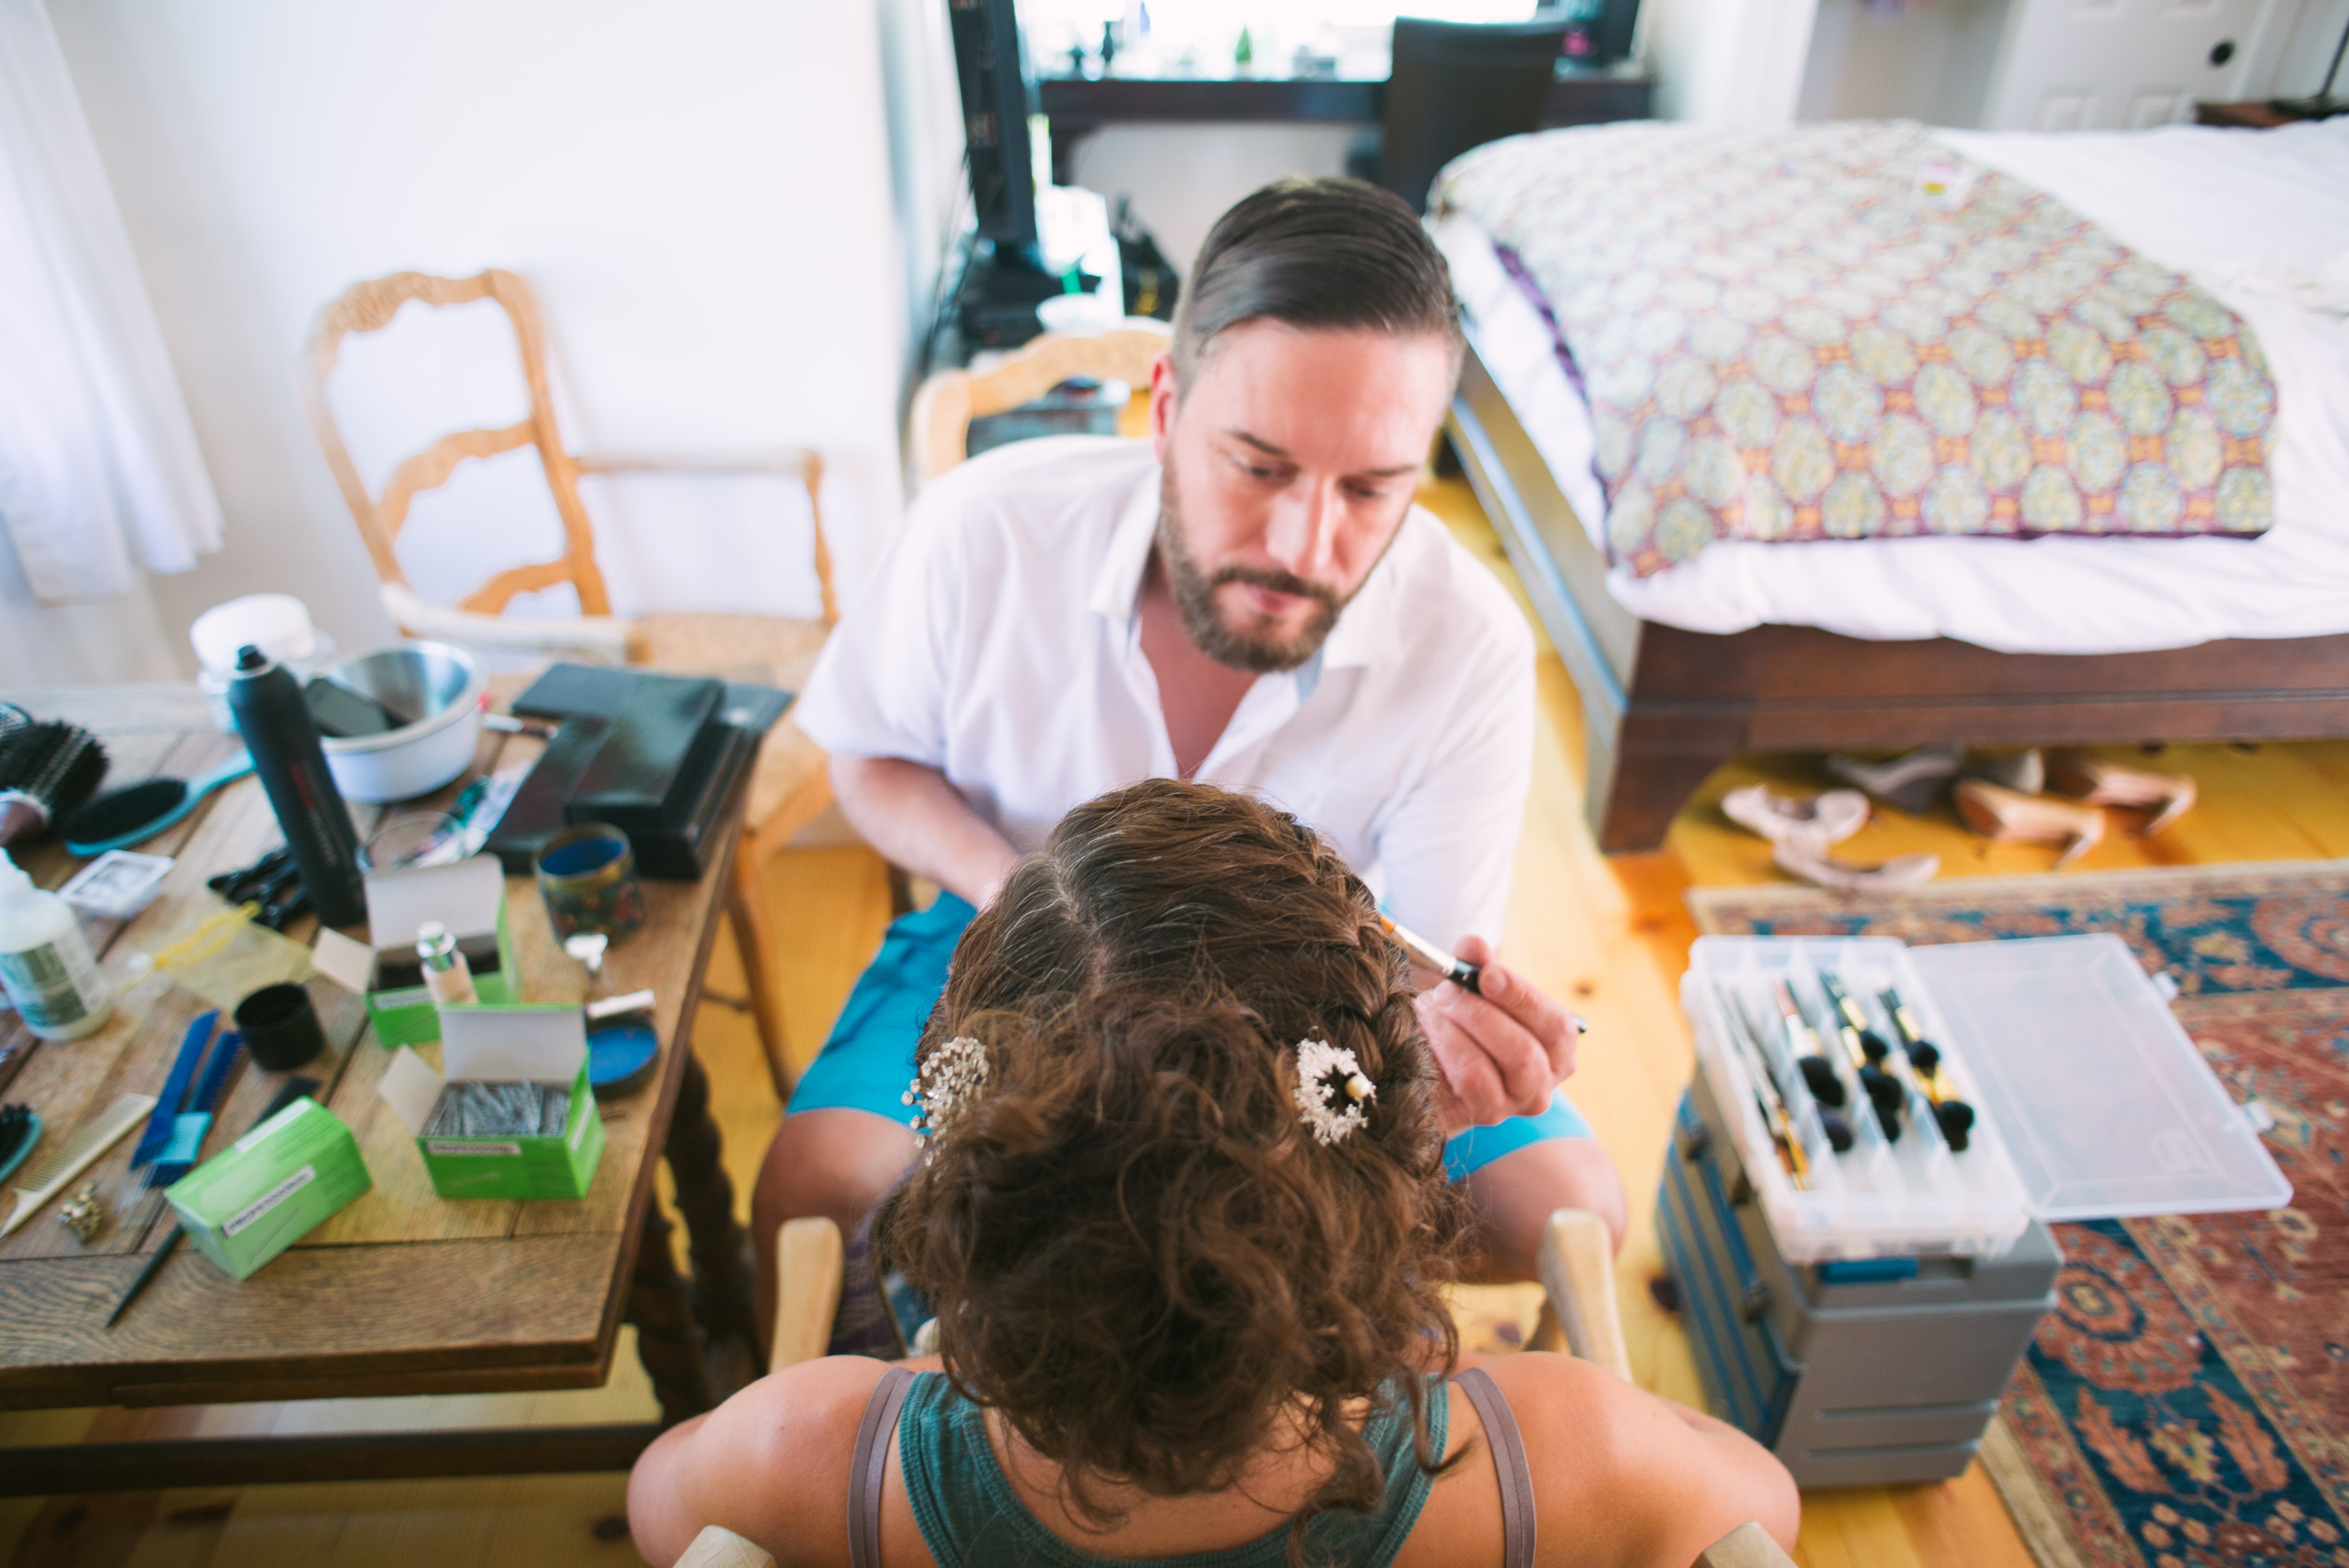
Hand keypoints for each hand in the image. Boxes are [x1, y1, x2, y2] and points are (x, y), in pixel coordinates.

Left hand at [1415, 935, 1581, 1137]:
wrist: (1427, 1053)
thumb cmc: (1462, 1018)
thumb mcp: (1471, 987)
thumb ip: (1476, 965)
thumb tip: (1473, 943)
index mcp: (1556, 1049)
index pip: (1555, 1026)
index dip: (1521, 997)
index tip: (1486, 974)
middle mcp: (1541, 1084)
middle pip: (1525, 1052)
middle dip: (1483, 1014)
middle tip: (1449, 992)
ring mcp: (1511, 1106)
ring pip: (1490, 1072)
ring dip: (1460, 1032)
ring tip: (1438, 1009)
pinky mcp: (1479, 1116)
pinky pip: (1468, 1082)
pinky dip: (1447, 1052)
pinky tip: (1433, 1036)